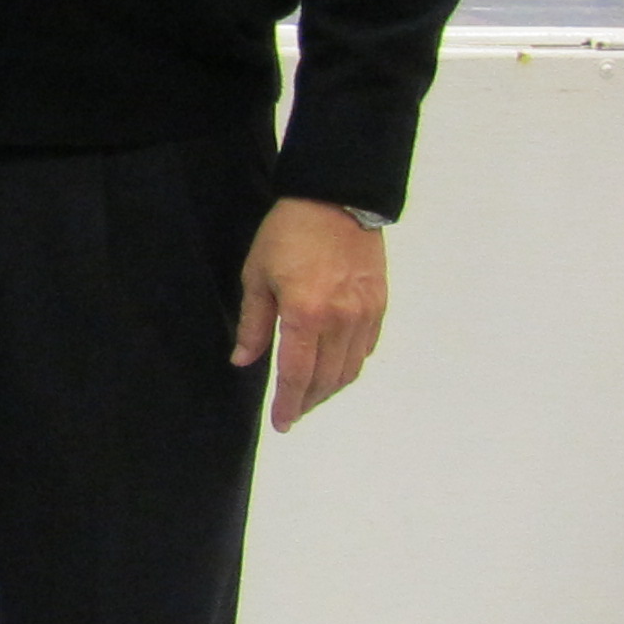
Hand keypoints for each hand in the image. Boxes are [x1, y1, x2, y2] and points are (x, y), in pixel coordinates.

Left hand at [234, 197, 387, 432]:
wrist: (336, 199)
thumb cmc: (288, 233)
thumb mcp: (257, 276)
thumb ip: (254, 324)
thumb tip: (244, 360)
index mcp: (305, 314)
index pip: (297, 374)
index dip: (289, 404)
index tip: (282, 424)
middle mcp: (341, 320)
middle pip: (327, 379)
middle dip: (309, 402)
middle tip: (294, 412)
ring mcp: (365, 313)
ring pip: (351, 368)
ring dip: (331, 388)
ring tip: (312, 395)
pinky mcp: (380, 304)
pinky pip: (367, 348)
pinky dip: (351, 365)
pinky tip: (336, 367)